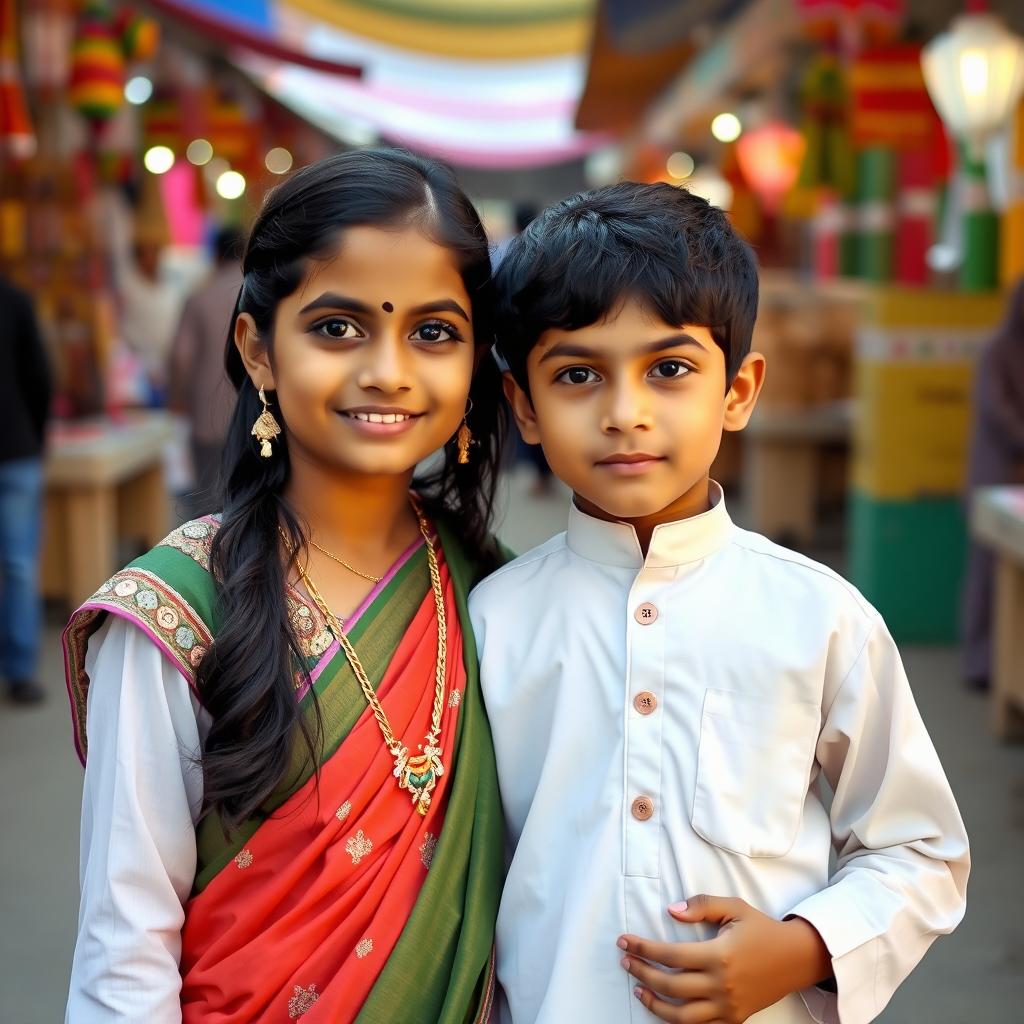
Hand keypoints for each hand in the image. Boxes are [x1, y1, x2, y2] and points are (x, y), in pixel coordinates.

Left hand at [618, 894, 831, 1022]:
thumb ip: (702, 905)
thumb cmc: (762, 929)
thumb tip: (671, 910)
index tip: (624, 941)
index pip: (670, 956)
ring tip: (638, 988)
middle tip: (625, 961)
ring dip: (654, 1005)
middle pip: (670, 986)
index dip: (643, 949)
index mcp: (719, 956)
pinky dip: (678, 1022)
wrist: (796, 958)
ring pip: (682, 1017)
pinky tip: (665, 1009)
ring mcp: (728, 1006)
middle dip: (642, 972)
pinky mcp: (734, 1019)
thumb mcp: (734, 908)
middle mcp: (721, 985)